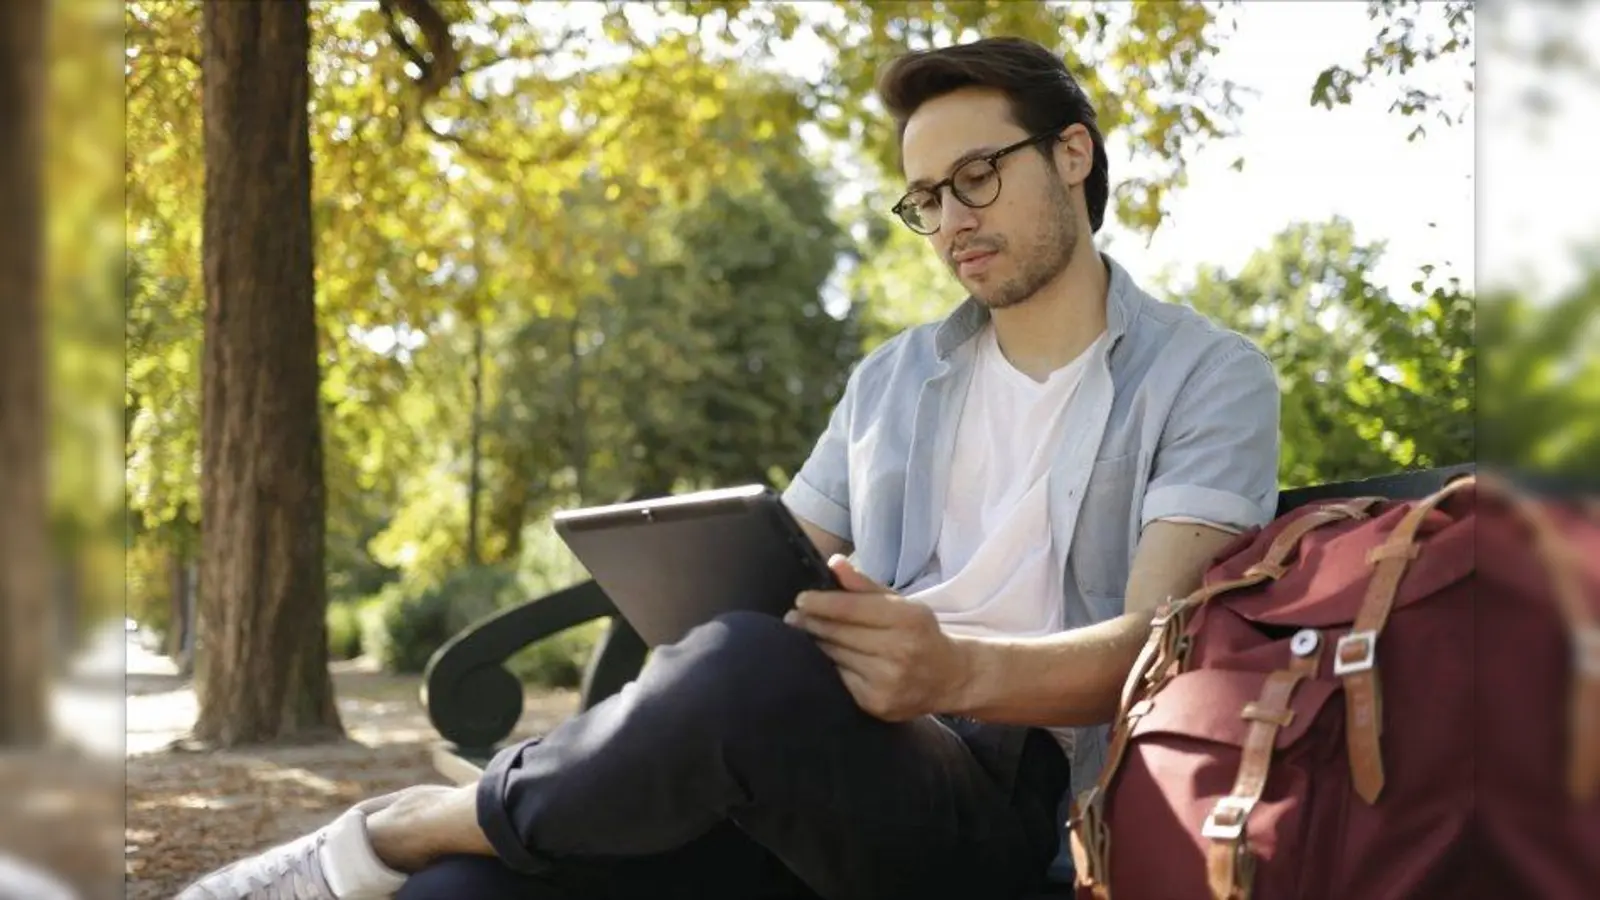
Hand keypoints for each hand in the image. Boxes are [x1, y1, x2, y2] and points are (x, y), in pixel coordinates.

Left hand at [785, 556, 973, 720]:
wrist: (950, 678)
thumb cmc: (919, 634)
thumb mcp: (901, 604)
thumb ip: (865, 585)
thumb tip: (834, 563)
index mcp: (907, 619)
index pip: (851, 609)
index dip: (821, 603)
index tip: (802, 599)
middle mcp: (899, 650)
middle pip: (839, 633)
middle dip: (812, 623)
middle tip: (794, 616)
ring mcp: (887, 681)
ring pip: (834, 656)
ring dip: (817, 644)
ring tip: (807, 634)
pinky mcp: (875, 703)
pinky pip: (839, 680)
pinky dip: (829, 667)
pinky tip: (825, 658)